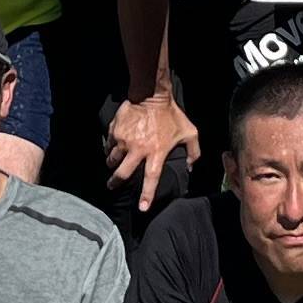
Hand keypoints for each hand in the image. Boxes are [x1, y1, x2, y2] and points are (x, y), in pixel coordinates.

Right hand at [106, 88, 197, 210]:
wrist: (152, 94)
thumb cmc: (171, 114)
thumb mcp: (189, 132)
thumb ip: (193, 151)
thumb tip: (190, 166)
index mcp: (156, 152)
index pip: (151, 179)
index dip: (146, 195)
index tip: (142, 208)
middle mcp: (138, 149)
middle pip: (122, 174)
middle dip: (116, 183)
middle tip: (112, 186)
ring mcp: (124, 140)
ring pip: (112, 159)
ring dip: (112, 164)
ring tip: (113, 164)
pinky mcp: (115, 130)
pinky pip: (109, 144)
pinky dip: (110, 147)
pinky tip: (113, 147)